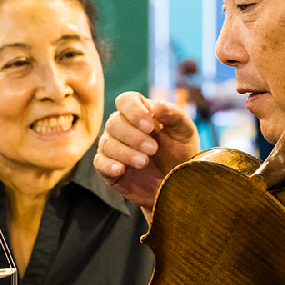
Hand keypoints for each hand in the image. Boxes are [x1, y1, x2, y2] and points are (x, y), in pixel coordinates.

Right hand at [95, 92, 199, 208]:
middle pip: (114, 123)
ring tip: (144, 162)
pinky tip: (121, 170)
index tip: (150, 127)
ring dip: (126, 152)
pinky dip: (109, 165)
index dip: (134, 111)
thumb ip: (173, 115)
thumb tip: (157, 104)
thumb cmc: (180, 152)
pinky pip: (100, 162)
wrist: (177, 183)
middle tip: (153, 149)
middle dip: (134, 137)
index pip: (125, 101)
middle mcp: (122, 126)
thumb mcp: (184, 131)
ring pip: (107, 143)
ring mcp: (114, 147)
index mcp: (140, 112)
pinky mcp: (108, 167)